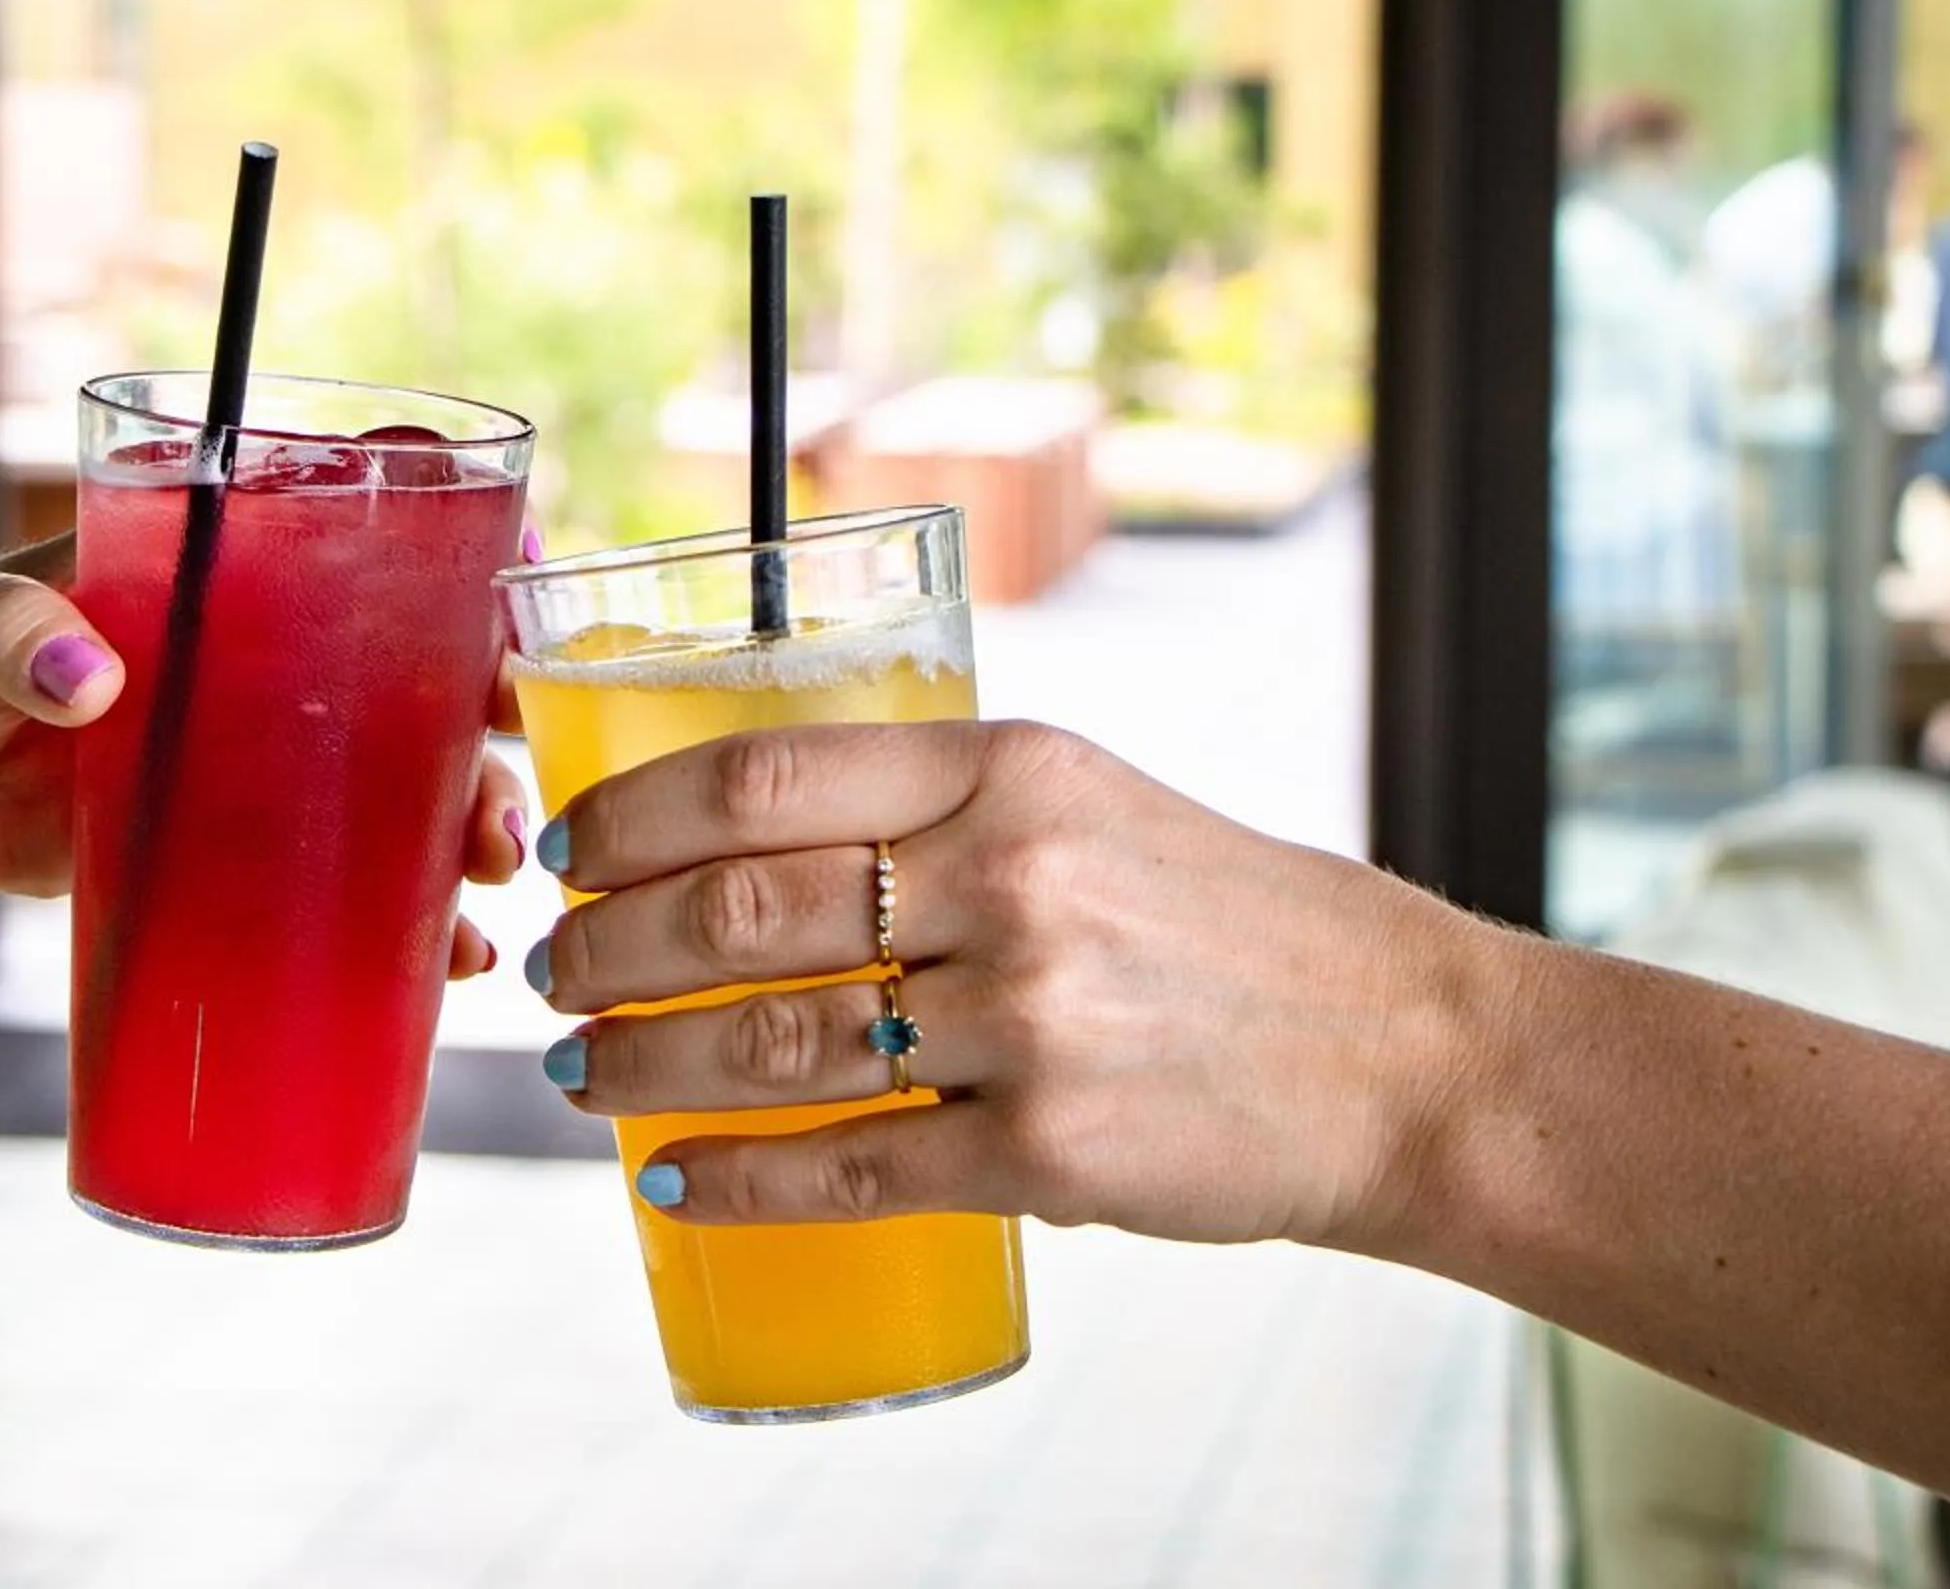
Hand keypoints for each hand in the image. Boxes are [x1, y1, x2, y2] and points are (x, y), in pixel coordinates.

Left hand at [0, 536, 526, 975]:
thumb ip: (4, 633)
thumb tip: (85, 676)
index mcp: (199, 573)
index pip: (351, 550)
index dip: (449, 579)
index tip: (512, 619)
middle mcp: (243, 664)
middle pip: (399, 683)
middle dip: (476, 732)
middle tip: (505, 780)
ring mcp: (236, 767)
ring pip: (383, 790)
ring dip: (454, 829)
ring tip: (486, 876)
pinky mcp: (210, 857)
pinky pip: (326, 882)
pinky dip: (393, 919)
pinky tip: (446, 956)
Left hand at [528, 721, 1468, 1250]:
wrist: (1398, 1051)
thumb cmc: (1223, 919)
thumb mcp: (1088, 800)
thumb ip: (936, 802)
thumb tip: (747, 836)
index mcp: (1007, 768)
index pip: (760, 775)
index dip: (632, 819)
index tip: (567, 852)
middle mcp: (1012, 880)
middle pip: (738, 912)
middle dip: (610, 951)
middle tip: (551, 975)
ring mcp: (1033, 1020)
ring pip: (772, 1044)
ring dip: (644, 1065)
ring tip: (582, 1076)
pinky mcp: (1053, 1150)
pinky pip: (852, 1165)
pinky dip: (739, 1180)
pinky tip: (673, 1181)